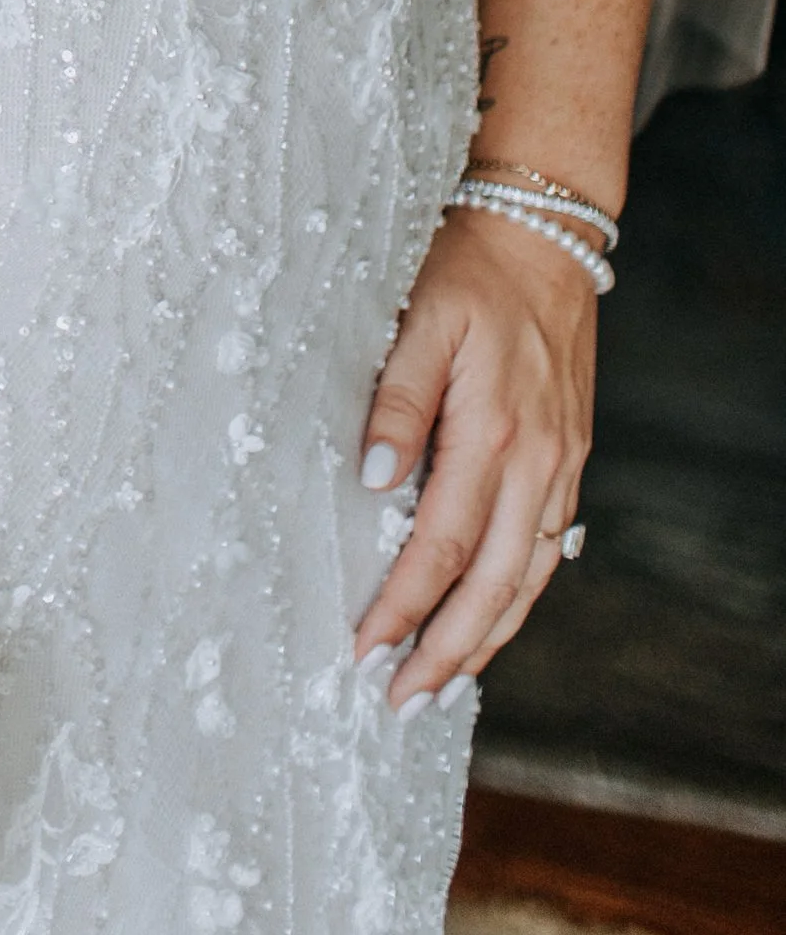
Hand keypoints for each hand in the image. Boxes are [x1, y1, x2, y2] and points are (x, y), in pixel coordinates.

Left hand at [351, 207, 593, 708]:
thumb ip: (396, 400)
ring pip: (527, 579)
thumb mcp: (419, 317)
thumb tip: (373, 481)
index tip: (364, 650)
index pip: (440, 547)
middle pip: (492, 586)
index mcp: (492, 433)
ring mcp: (560, 465)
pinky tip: (493, 615)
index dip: (402, 606)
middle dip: (446, 652)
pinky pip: (548, 548)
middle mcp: (536, 463)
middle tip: (400, 702)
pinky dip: (519, 594)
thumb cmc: (469, 268)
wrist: (544, 232)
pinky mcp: (570, 458)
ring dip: (486, 638)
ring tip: (443, 683)